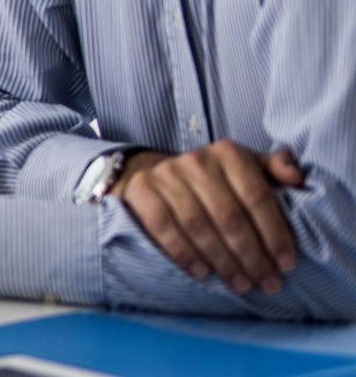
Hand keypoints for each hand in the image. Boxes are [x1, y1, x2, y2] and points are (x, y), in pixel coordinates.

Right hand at [110, 142, 303, 293]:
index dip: (274, 233)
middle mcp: (196, 160)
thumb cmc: (214, 180)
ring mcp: (165, 175)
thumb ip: (275, 168)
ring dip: (222, 260)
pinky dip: (183, 252)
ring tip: (240, 284)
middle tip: (267, 282)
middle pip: (229, 216)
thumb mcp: (247, 167)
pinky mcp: (140, 190)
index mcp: (229, 154)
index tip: (286, 264)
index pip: (257, 196)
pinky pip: (163, 226)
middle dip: (251, 255)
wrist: (153, 174)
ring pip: (198, 225)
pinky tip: (201, 272)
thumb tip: (296, 178)